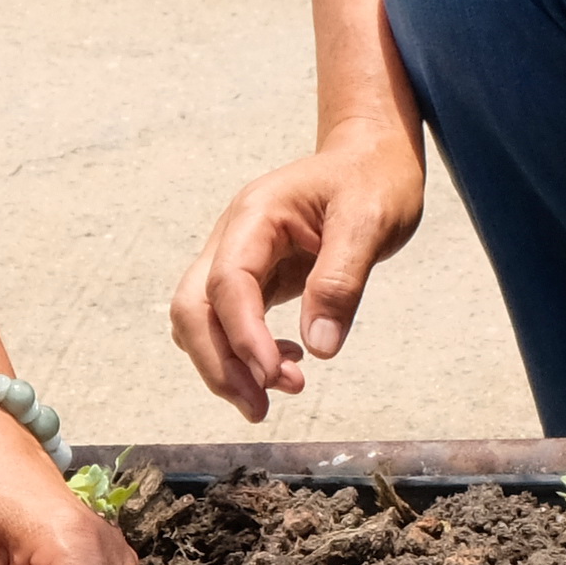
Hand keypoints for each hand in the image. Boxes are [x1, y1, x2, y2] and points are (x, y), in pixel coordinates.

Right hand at [172, 117, 426, 423]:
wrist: (371, 155)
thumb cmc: (373, 178)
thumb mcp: (371, 221)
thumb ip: (342, 280)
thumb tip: (320, 348)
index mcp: (255, 215)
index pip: (227, 284)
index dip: (244, 337)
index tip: (276, 378)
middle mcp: (233, 237)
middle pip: (193, 309)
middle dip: (219, 364)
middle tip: (261, 409)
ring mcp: (237, 257)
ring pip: (201, 321)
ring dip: (227, 366)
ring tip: (281, 394)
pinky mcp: (253, 277)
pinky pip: (228, 322)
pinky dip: (246, 354)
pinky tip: (289, 364)